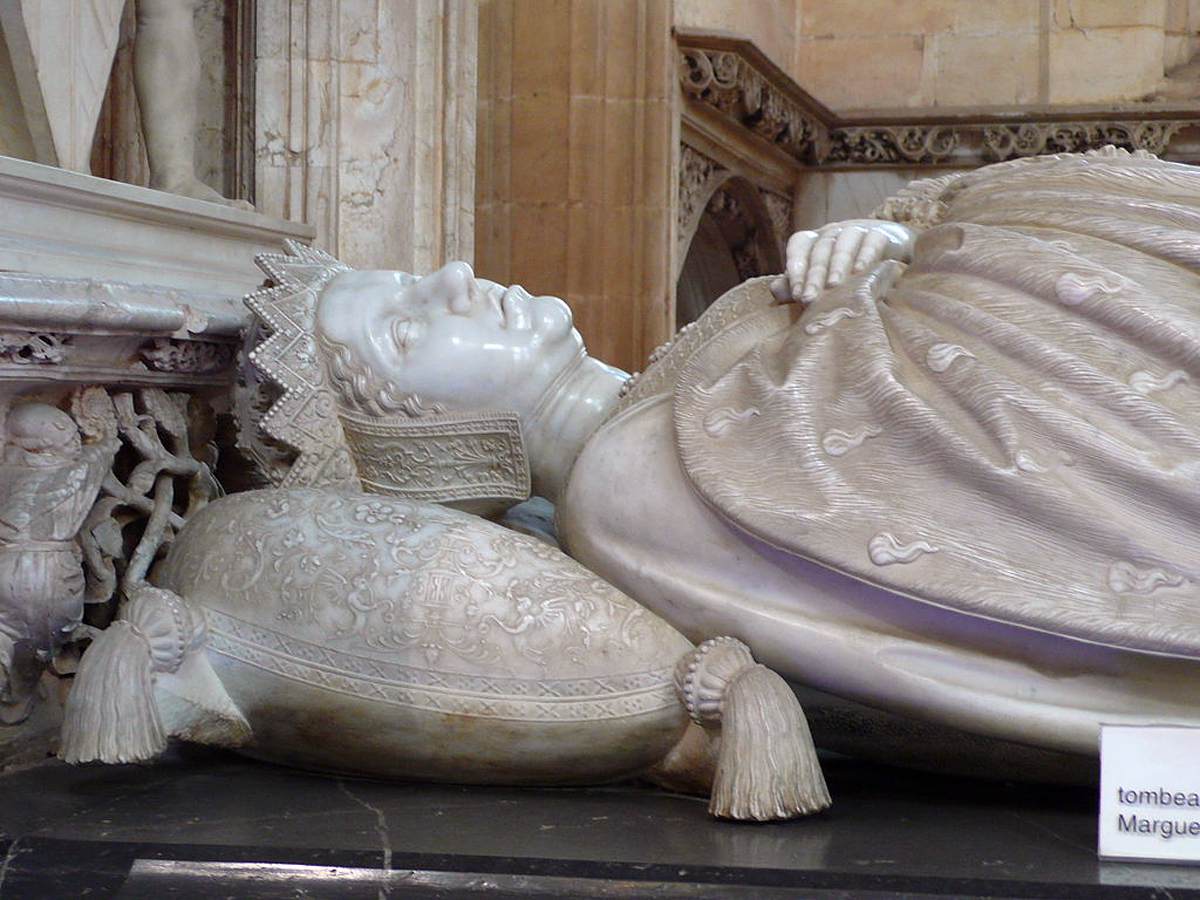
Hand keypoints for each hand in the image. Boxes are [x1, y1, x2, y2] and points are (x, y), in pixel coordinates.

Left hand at [770, 219, 916, 303]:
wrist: (890, 255)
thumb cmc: (847, 271)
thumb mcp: (821, 279)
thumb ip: (797, 285)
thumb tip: (775, 290)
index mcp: (815, 240)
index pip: (799, 246)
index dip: (795, 267)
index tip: (795, 293)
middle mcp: (833, 232)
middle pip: (820, 249)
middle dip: (814, 275)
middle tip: (810, 298)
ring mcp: (857, 230)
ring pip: (844, 243)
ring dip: (838, 264)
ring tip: (834, 285)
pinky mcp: (881, 234)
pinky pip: (872, 241)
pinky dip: (866, 254)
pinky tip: (861, 270)